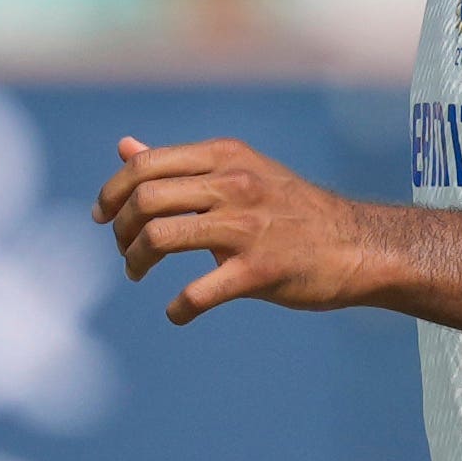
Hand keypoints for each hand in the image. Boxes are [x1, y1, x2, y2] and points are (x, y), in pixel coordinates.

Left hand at [93, 135, 376, 323]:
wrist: (358, 245)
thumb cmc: (292, 211)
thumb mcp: (239, 172)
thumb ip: (179, 165)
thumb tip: (125, 148)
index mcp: (226, 157)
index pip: (145, 166)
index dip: (112, 193)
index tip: (103, 217)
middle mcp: (235, 184)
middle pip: (145, 200)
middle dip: (121, 229)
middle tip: (124, 250)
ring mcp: (248, 227)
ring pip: (160, 238)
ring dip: (136, 261)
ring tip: (138, 273)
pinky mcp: (260, 269)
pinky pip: (198, 292)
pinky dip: (178, 308)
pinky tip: (178, 312)